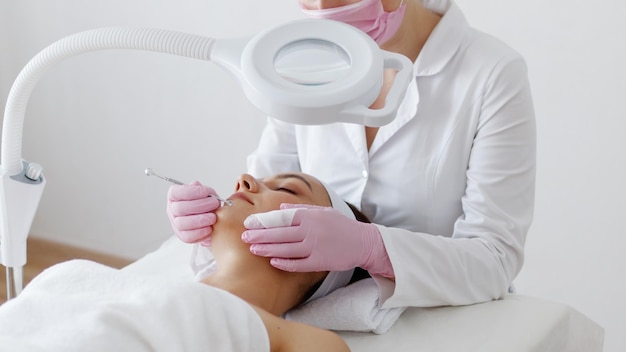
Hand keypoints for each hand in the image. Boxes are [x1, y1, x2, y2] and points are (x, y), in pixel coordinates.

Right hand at [167, 181, 221, 245]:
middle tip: (214, 204)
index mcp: (174, 196)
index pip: (175, 192)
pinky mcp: (182, 236)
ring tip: (213, 217)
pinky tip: (210, 228)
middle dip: (200, 206)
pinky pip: (188, 237)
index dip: (191, 191)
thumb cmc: (205, 203)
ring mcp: (176, 223)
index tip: (206, 192)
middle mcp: (172, 209)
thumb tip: (196, 184)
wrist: (209, 217)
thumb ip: (201, 189)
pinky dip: (200, 233)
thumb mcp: (205, 193)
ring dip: (200, 220)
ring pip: (182, 223)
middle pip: (180, 208)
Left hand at [242, 204, 393, 276]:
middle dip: (259, 235)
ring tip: (253, 250)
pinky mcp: (320, 261)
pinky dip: (284, 263)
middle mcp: (310, 230)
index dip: (262, 221)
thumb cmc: (339, 225)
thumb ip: (300, 209)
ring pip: (285, 249)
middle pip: (279, 233)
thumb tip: (281, 208)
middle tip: (243, 237)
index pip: (280, 217)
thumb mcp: (321, 211)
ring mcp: (315, 246)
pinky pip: (298, 263)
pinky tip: (273, 262)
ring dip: (267, 249)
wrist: (362, 241)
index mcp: (309, 216)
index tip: (248, 222)